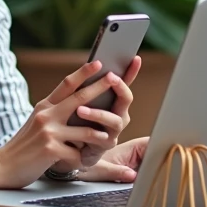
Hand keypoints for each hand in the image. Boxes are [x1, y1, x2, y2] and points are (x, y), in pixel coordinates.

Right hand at [0, 59, 139, 189]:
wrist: (1, 166)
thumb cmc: (22, 146)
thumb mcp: (36, 123)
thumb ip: (53, 113)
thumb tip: (75, 104)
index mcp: (44, 106)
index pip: (66, 84)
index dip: (83, 72)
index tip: (98, 63)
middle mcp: (46, 115)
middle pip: (80, 98)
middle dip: (100, 87)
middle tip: (116, 78)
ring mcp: (49, 132)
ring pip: (86, 129)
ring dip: (100, 135)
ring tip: (109, 139)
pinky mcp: (51, 150)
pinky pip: (77, 153)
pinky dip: (82, 158)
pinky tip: (81, 163)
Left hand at [68, 55, 140, 169]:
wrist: (71, 148)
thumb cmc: (77, 121)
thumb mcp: (80, 100)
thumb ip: (87, 86)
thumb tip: (91, 64)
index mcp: (114, 100)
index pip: (125, 82)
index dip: (132, 71)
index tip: (135, 58)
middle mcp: (119, 114)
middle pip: (126, 98)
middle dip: (120, 87)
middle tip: (111, 77)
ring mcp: (114, 130)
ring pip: (114, 120)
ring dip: (98, 113)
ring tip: (80, 109)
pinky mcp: (105, 144)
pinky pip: (102, 138)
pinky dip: (93, 134)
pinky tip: (81, 130)